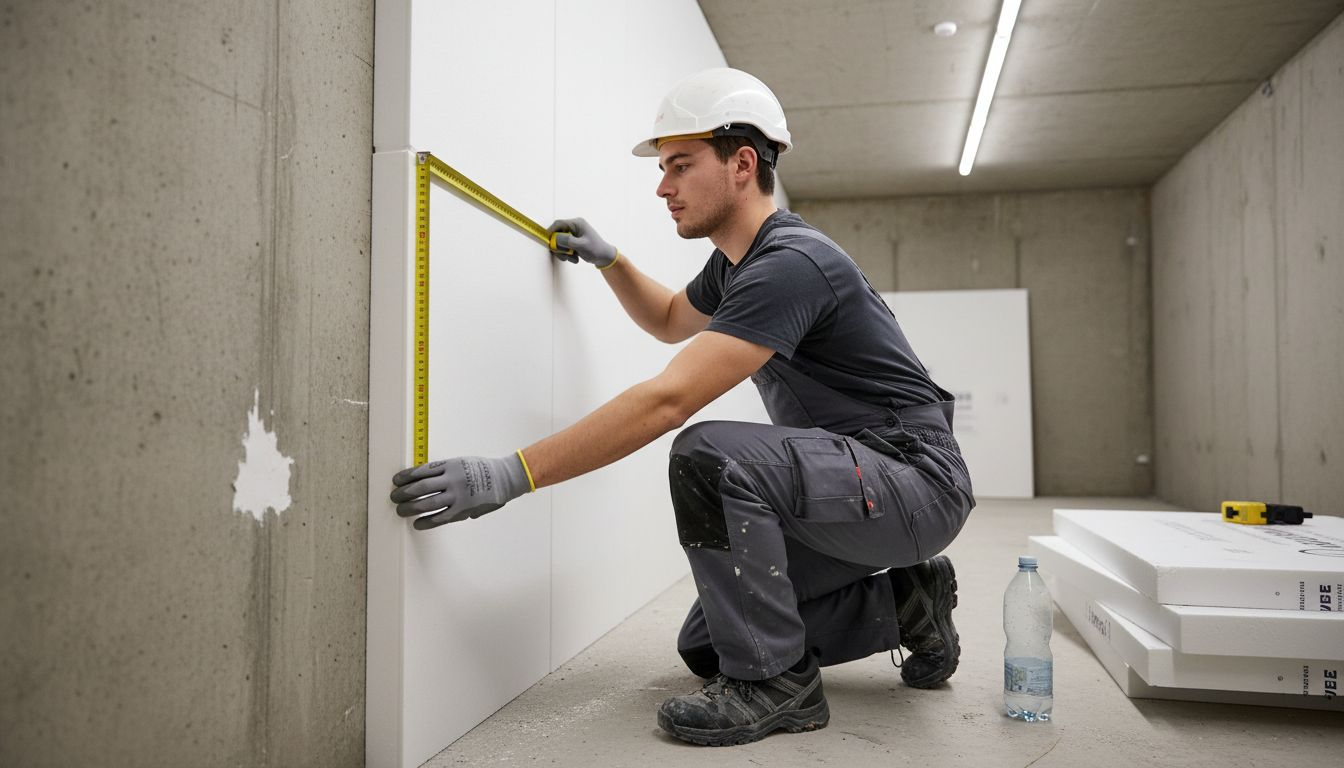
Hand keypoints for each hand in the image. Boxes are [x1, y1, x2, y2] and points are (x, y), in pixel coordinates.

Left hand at [389, 453, 531, 529]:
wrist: (504, 479)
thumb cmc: (483, 469)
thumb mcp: (462, 462)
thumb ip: (445, 470)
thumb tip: (423, 479)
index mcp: (450, 464)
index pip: (421, 471)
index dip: (406, 477)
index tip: (396, 481)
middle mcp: (451, 479)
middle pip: (420, 488)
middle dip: (404, 494)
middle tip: (394, 498)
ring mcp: (457, 496)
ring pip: (427, 503)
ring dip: (410, 508)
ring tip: (400, 511)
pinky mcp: (462, 510)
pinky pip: (440, 517)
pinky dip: (426, 521)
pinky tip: (417, 523)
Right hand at [548, 217, 618, 267]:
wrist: (604, 257)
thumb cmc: (596, 249)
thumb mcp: (582, 245)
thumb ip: (568, 241)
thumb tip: (555, 238)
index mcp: (577, 223)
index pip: (559, 224)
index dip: (551, 231)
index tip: (547, 241)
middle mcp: (574, 227)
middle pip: (557, 235)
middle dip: (559, 247)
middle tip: (565, 255)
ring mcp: (573, 235)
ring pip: (559, 243)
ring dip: (564, 253)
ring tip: (573, 258)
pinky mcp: (572, 242)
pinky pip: (564, 248)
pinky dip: (567, 255)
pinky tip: (575, 258)